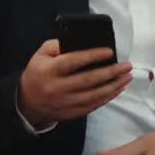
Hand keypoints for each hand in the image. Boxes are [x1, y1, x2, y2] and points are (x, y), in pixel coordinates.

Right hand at [17, 39, 132, 126]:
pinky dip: (108, 97)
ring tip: (127, 77)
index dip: (92, 56)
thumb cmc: (38, 73)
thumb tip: (79, 41)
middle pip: (88, 80)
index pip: (73, 61)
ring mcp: (66, 102)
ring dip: (113, 86)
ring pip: (94, 95)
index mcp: (50, 70)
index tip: (110, 51)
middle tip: (126, 66)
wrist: (28, 102)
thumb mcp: (40, 55)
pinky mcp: (72, 113)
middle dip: (110, 72)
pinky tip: (118, 89)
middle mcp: (58, 88)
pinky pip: (93, 105)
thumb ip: (57, 45)